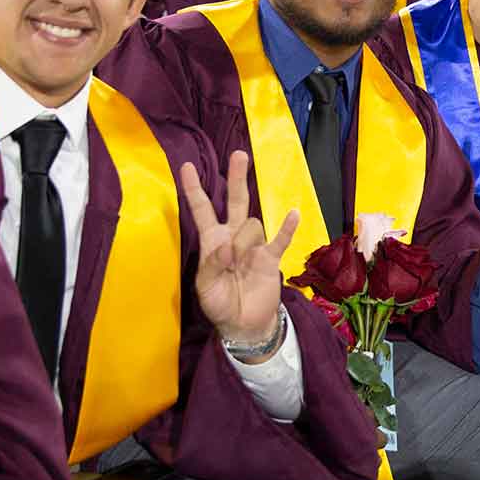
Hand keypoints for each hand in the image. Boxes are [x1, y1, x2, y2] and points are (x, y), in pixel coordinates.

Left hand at [181, 150, 296, 348]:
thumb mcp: (205, 288)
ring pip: (251, 225)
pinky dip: (287, 228)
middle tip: (239, 155)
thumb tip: (227, 247)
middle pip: (235, 200)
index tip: (185, 166)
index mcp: (212, 241)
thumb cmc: (219, 304)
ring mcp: (254, 245)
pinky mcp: (271, 258)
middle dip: (236, 177)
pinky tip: (293, 214)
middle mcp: (233, 237)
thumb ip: (212, 266)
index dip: (193, 189)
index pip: (202, 209)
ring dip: (245, 242)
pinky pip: (280, 239)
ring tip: (240, 267)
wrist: (244, 324)